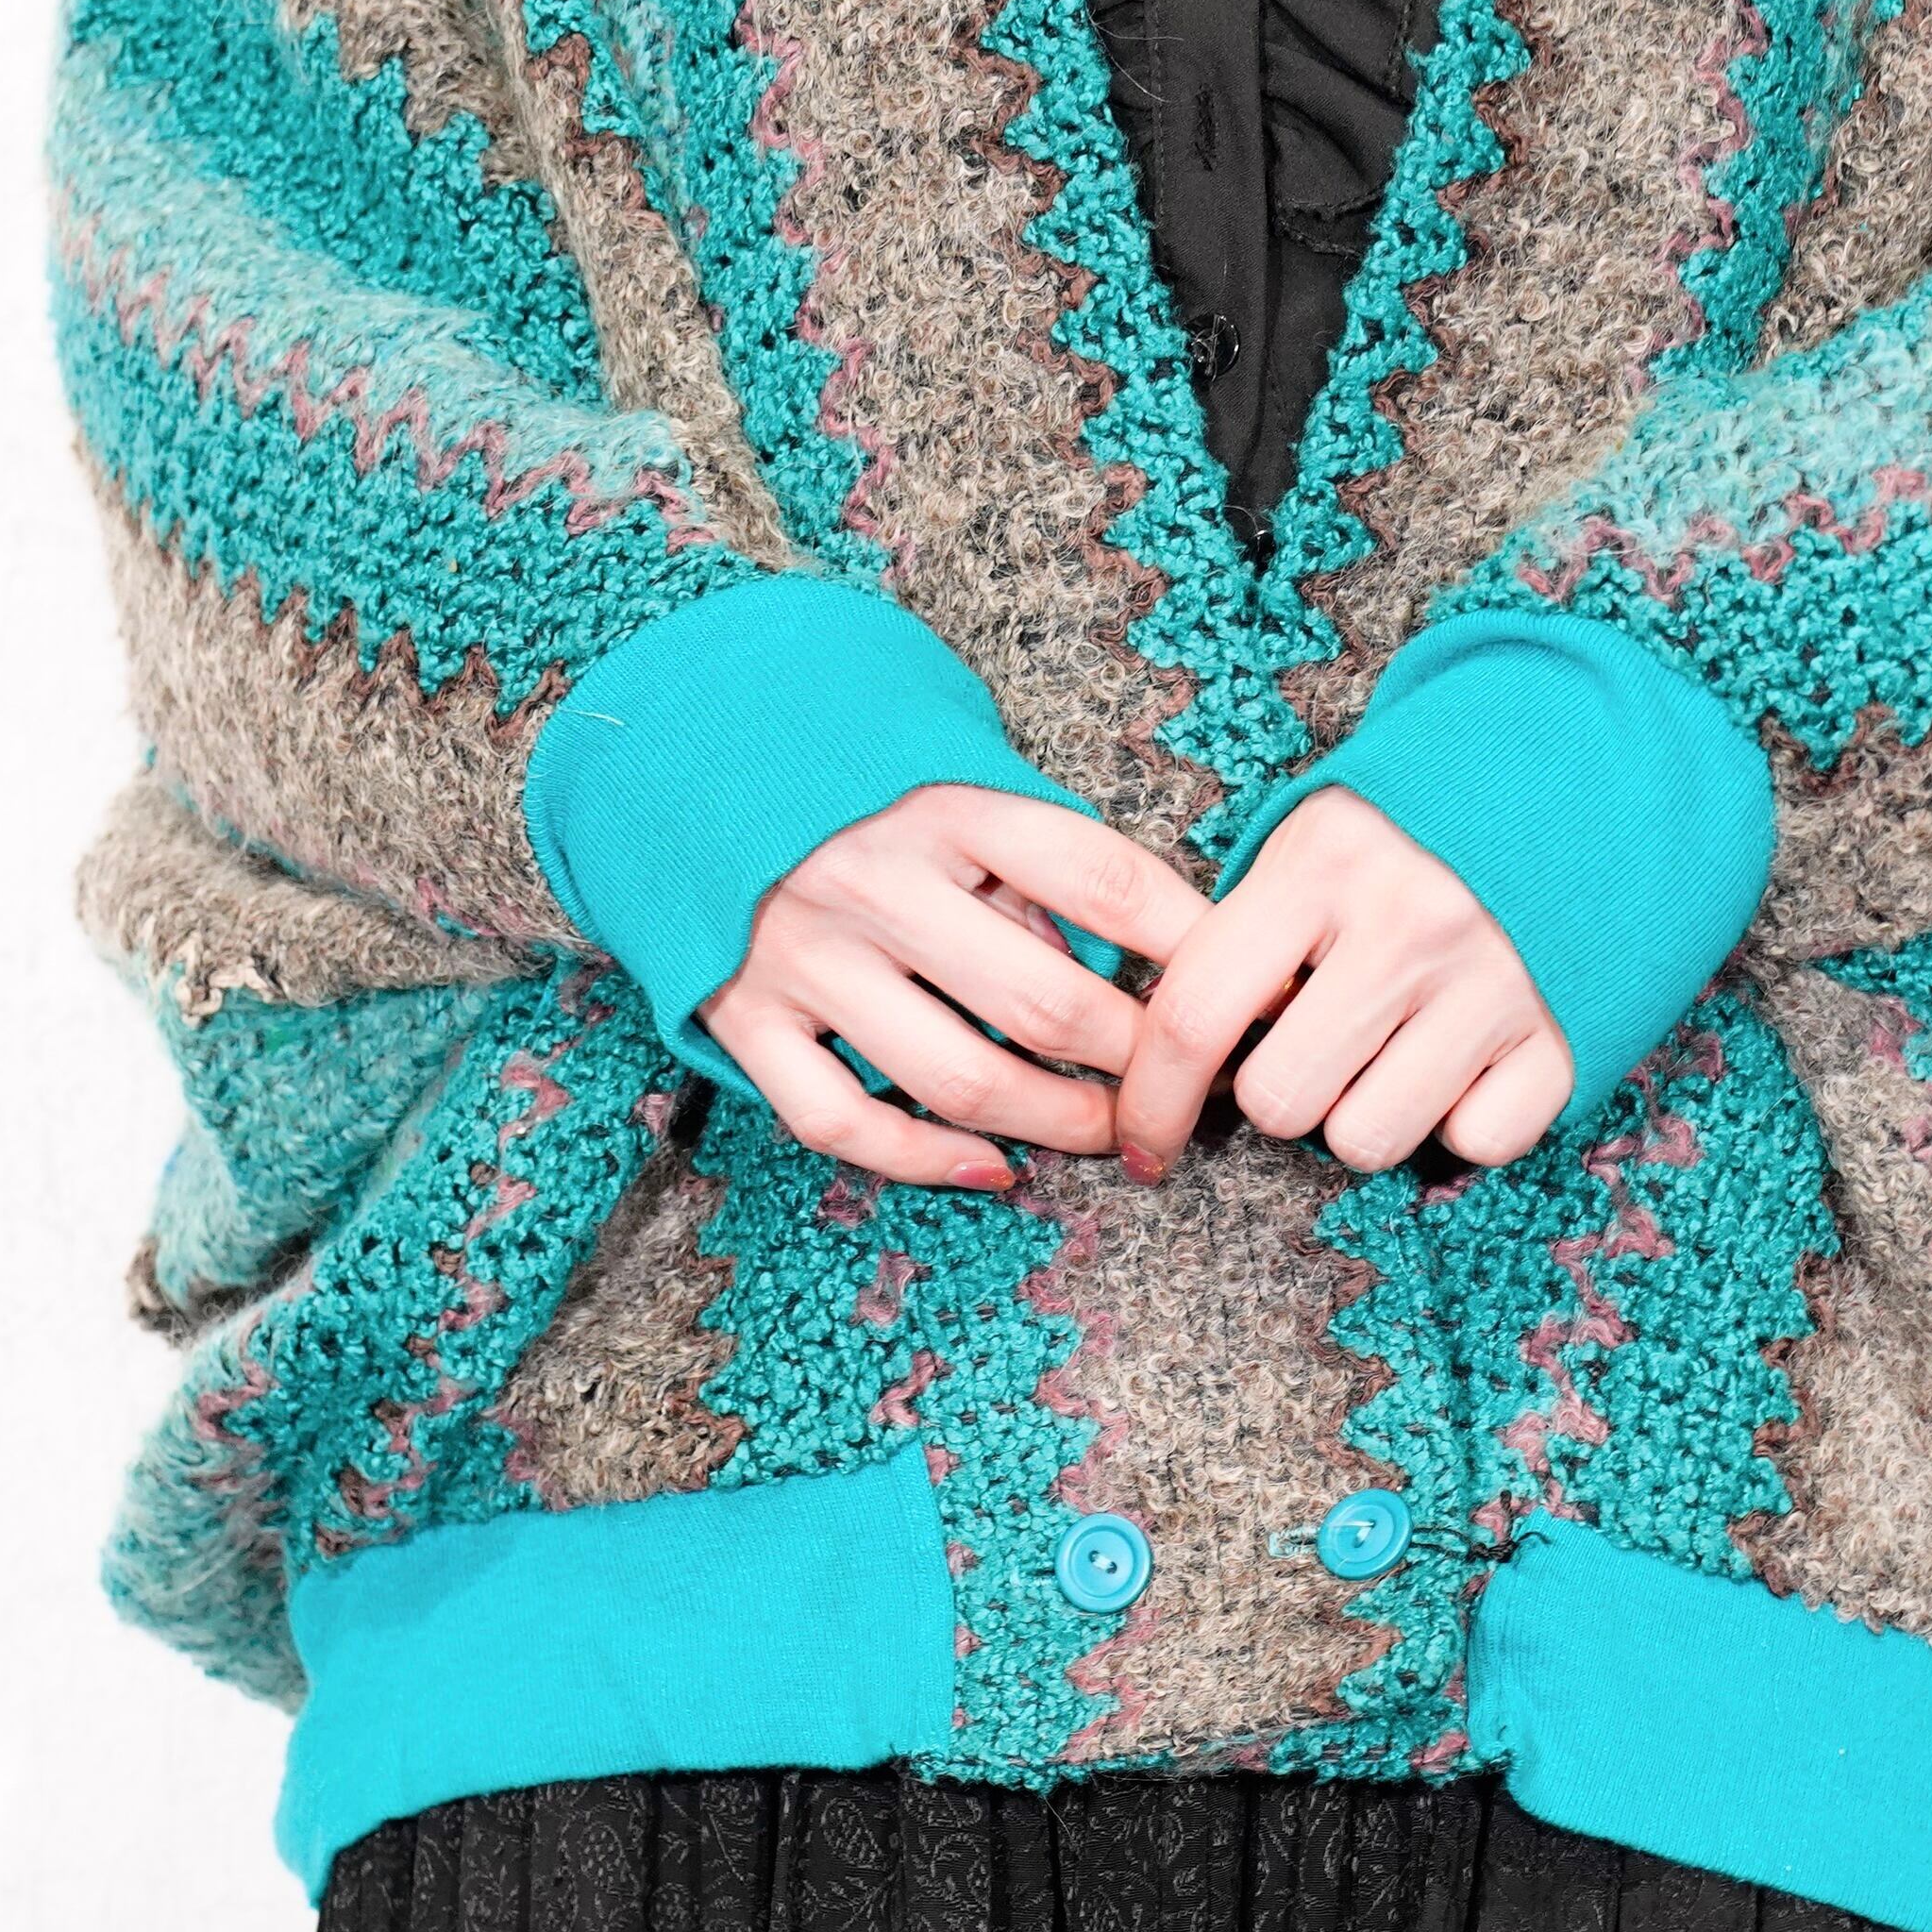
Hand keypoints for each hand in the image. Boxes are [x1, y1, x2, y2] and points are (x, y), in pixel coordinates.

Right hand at [700, 786, 1211, 1191]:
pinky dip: (927, 1160)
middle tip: (1188, 1087)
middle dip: (1140, 1062)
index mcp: (944, 803)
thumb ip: (1034, 852)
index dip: (1193, 946)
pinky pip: (845, 1122)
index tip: (1247, 991)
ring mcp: (804, 957)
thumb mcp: (953, 771)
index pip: (1103, 881)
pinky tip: (995, 1167)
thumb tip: (1146, 955)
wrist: (684, 764)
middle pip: (1046, 999)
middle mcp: (874, 881)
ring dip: (1059, 1123)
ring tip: (1114, 1134)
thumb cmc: (857, 777)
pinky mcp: (744, 1019)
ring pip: (960, 1077)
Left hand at [1110, 789, 1572, 1180]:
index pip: (1196, 1013)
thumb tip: (1173, 1053)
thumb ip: (1249, 928)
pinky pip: (1476, 1145)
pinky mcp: (1566, 1037)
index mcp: (1326, 863)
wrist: (1582, 780)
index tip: (1140, 1143)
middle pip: (1280, 1102)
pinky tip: (1468, 1059)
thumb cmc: (1421, 826)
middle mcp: (1410, 924)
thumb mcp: (1320, 834)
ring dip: (1364, 1115)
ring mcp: (1495, 983)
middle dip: (1279, 1093)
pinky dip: (1464, 1121)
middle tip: (1314, 1044)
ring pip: (1368, 1140)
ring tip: (1392, 1049)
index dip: (1150, 1099)